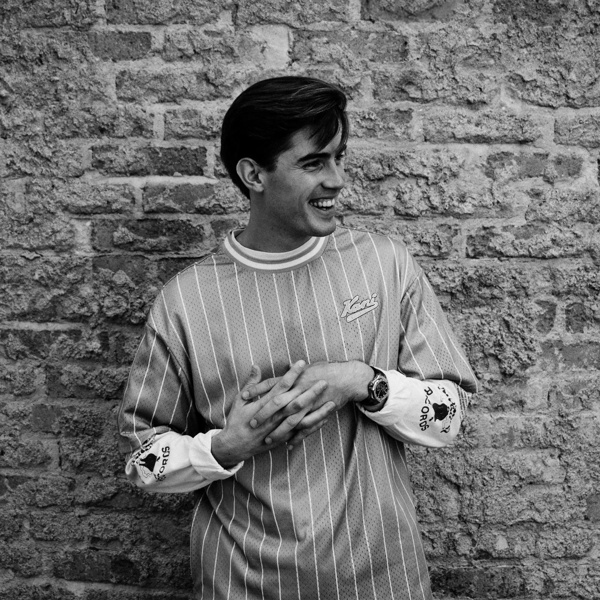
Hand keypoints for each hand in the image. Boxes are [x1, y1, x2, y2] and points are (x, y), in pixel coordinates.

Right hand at [211, 361, 330, 467]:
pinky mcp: (283, 438)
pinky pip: (301, 432)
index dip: (292, 374)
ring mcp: (279, 429)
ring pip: (302, 419)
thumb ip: (251, 384)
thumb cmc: (236, 422)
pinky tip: (325, 419)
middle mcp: (274, 416)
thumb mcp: (239, 401)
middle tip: (324, 380)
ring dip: (317, 410)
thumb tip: (256, 366)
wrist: (234, 447)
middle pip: (295, 402)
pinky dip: (313, 426)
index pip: (281, 386)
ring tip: (332, 402)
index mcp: (264, 404)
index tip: (302, 363)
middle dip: (310, 391)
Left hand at [251, 360, 373, 447]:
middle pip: (277, 404)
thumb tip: (281, 367)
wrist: (346, 378)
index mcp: (294, 378)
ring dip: (279, 431)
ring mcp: (309, 404)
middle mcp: (299, 391)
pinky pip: (306, 428)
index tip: (243, 395)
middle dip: (264, 415)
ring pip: (290, 420)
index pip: (271, 384)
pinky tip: (289, 445)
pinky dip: (297, 437)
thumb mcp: (306, 368)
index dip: (257, 389)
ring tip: (268, 440)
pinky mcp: (318, 413)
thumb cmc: (325, 370)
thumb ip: (294, 371)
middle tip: (252, 424)